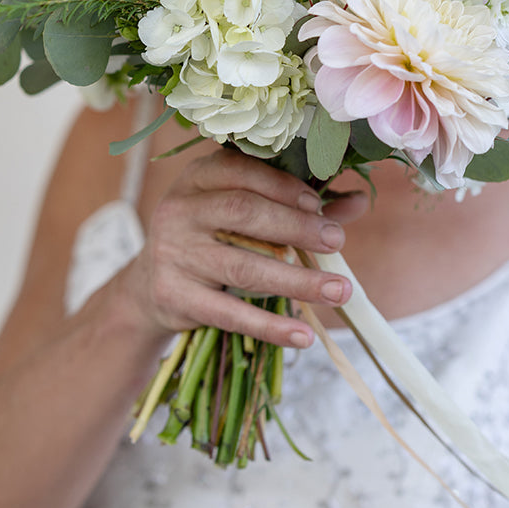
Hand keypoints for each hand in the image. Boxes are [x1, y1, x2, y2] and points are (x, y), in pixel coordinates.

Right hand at [119, 149, 368, 347]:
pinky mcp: (174, 296)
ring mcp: (173, 254)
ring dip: (296, 280)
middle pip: (242, 214)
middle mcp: (179, 210)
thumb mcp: (243, 214)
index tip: (319, 204)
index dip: (283, 187)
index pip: (241, 172)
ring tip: (339, 291)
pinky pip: (229, 314)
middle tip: (336, 242)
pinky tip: (303, 336)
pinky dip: (269, 327)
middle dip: (296, 228)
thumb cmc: (212, 240)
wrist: (149, 288)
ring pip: (242, 266)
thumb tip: (359, 202)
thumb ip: (299, 206)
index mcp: (198, 179)